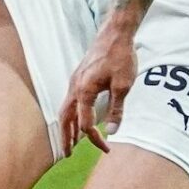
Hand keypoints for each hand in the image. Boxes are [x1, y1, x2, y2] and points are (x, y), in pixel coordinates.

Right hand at [62, 19, 139, 153]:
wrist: (115, 33)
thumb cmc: (120, 57)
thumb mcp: (123, 86)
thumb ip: (117, 110)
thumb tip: (112, 131)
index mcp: (84, 91)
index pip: (85, 124)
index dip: (95, 139)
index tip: (107, 148)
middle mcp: (75, 87)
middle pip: (65, 119)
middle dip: (66, 138)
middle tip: (67, 155)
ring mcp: (75, 81)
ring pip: (65, 109)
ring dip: (67, 126)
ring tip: (71, 142)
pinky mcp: (79, 76)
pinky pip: (70, 100)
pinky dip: (71, 114)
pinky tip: (78, 118)